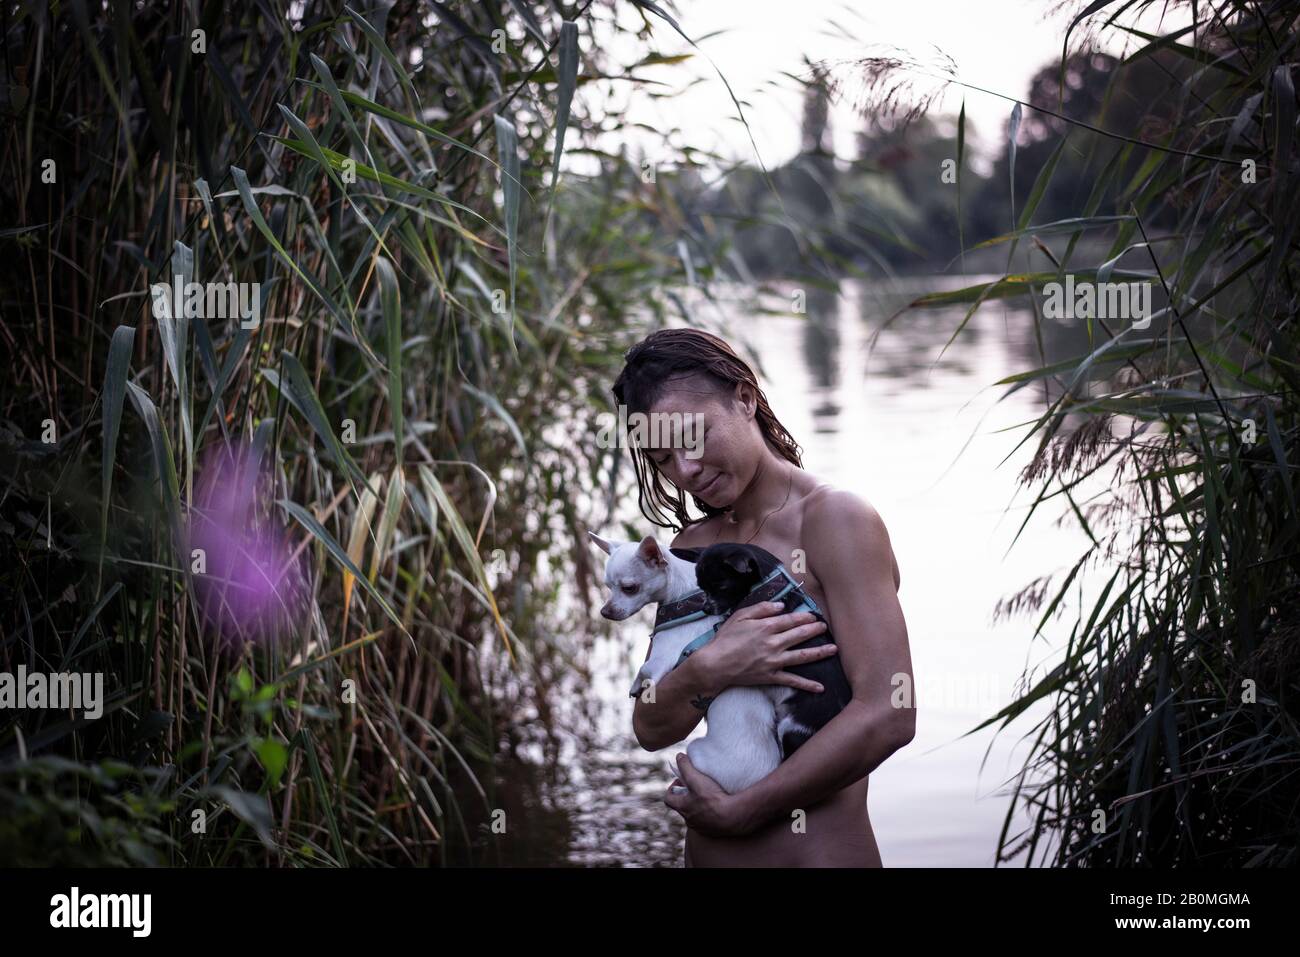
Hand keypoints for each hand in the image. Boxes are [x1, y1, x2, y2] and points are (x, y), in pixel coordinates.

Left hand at [662, 753, 754, 836]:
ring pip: (696, 815)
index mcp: (683, 808)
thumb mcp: (696, 778)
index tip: (680, 781)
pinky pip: (709, 823)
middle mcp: (689, 820)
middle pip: (683, 807)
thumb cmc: (712, 798)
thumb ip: (686, 766)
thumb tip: (679, 756)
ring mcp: (701, 827)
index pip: (668, 799)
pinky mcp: (714, 831)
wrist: (733, 817)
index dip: (672, 789)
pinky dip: (712, 815)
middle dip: (687, 797)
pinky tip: (721, 807)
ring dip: (699, 807)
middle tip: (696, 787)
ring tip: (710, 796)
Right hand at [693, 601, 834, 693]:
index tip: (813, 615)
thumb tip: (781, 606)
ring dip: (819, 652)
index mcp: (766, 627)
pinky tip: (820, 687)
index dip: (804, 617)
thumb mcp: (740, 616)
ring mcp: (774, 661)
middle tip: (825, 627)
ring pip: (802, 656)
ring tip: (833, 649)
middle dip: (815, 630)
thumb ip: (761, 608)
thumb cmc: (725, 639)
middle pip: (800, 635)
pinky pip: (792, 681)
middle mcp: (774, 643)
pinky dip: (807, 685)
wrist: (715, 665)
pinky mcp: (771, 676)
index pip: (791, 620)